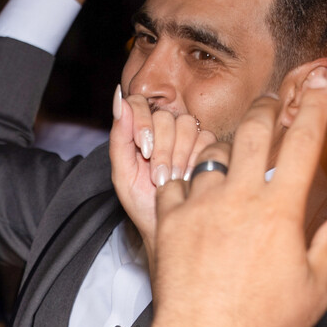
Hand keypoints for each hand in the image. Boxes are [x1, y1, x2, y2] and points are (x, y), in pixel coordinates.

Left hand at [109, 87, 216, 251]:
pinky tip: (189, 178)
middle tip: (158, 177)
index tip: (143, 150)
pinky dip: (195, 160)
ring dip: (178, 156)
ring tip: (172, 180)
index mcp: (139, 130)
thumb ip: (118, 138)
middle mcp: (163, 128)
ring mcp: (187, 135)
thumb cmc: (142, 204)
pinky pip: (205, 138)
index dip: (143, 122)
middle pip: (165, 117)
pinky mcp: (208, 145)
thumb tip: (117, 99)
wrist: (170, 226)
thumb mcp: (124, 174)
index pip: (139, 102)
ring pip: (186, 125)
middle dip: (161, 149)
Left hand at [147, 68, 326, 326]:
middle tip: (268, 106)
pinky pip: (175, 186)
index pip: (303, 142)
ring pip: (210, 157)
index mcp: (280, 210)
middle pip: (251, 131)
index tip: (320, 83)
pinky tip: (194, 198)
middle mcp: (238, 199)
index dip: (315, 106)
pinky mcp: (168, 224)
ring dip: (223, 154)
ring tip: (229, 163)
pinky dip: (186, 185)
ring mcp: (200, 208)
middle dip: (264, 109)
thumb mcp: (313, 293)